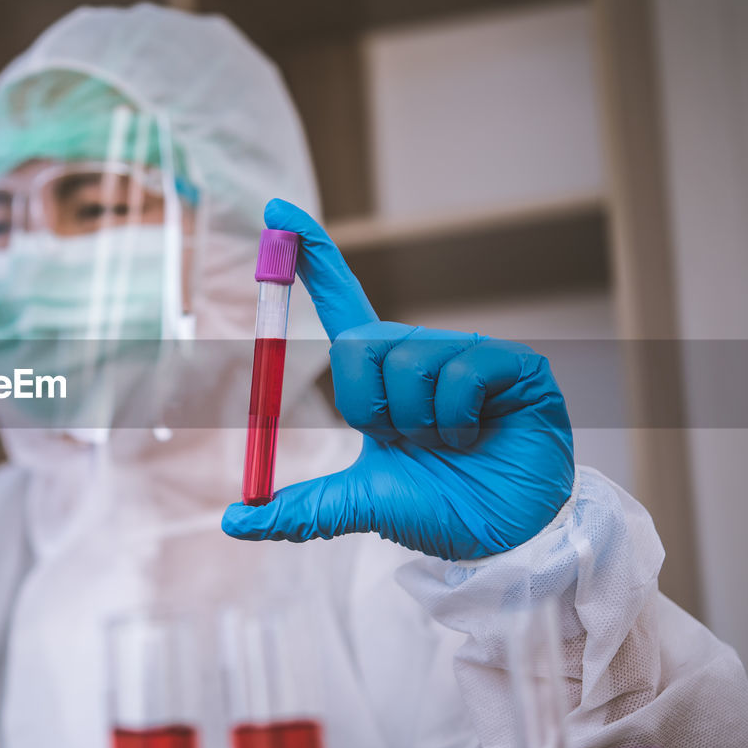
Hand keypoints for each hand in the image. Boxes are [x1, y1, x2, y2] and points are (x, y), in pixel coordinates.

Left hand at [222, 199, 574, 560]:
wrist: (507, 539)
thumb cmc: (440, 510)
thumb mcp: (359, 504)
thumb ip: (300, 509)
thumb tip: (232, 522)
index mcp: (382, 375)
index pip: (341, 301)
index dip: (311, 254)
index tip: (276, 208)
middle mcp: (421, 353)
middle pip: (357, 342)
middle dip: (367, 407)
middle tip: (403, 442)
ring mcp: (469, 354)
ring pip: (407, 360)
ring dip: (417, 422)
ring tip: (449, 443)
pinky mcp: (515, 364)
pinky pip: (459, 372)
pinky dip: (455, 420)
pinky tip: (479, 435)